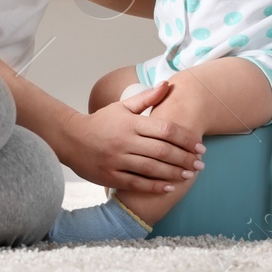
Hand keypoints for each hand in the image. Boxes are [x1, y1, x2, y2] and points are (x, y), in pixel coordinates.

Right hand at [59, 81, 205, 193]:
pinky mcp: (111, 176)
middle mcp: (124, 141)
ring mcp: (117, 160)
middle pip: (162, 151)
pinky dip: (155, 186)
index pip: (165, 130)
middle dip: (185, 158)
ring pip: (152, 169)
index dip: (185, 138)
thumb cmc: (100, 122)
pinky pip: (137, 183)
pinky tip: (170, 186)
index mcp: (130, 123)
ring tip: (190, 175)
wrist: (70, 138)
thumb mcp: (122, 107)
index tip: (199, 145)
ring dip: (174, 173)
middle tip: (201, 163)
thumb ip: (146, 98)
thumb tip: (167, 85)